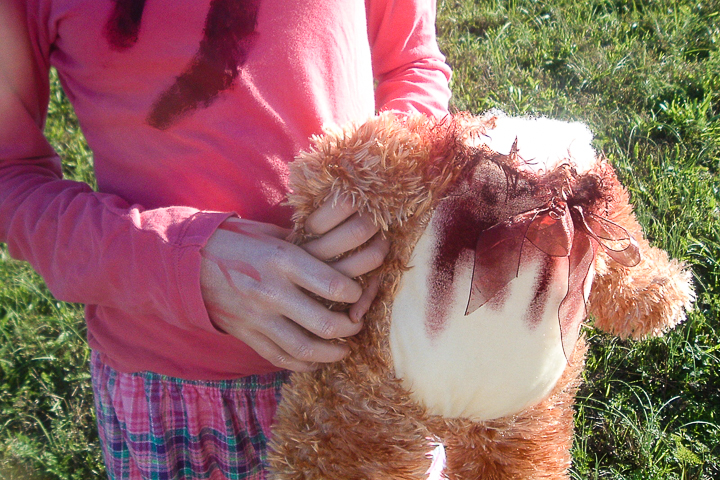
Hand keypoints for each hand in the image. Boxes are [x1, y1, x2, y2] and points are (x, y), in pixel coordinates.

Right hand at [200, 198, 388, 371]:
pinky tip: (317, 359)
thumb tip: (342, 256)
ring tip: (344, 348)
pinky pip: (281, 358)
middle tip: (357, 324)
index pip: (334, 286)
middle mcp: (272, 291)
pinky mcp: (247, 334)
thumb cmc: (240, 242)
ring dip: (332, 353)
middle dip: (350, 329)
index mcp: (283, 260)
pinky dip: (304, 364)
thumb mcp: (273, 235)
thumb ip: (305, 249)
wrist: (190, 261)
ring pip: (305, 349)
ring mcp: (258, 317)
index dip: (356, 294)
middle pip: (325, 324)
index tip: (358, 293)